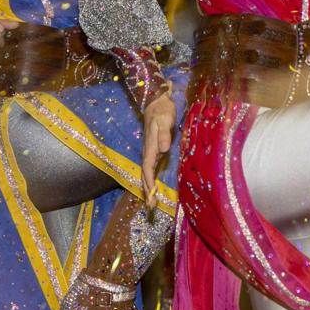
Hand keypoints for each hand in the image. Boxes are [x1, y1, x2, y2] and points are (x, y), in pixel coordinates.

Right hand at [141, 93, 175, 207]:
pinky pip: (150, 168)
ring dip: (148, 187)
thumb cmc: (162, 111)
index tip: (151, 196)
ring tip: (151, 202)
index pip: (147, 169)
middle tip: (151, 207)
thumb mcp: (165, 120)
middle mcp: (148, 152)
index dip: (148, 183)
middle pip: (145, 174)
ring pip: (147, 173)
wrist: (157, 102)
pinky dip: (151, 179)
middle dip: (146, 190)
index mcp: (150, 148)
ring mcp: (150, 152)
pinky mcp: (154, 150)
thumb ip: (163, 134)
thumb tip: (164, 150)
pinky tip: (154, 186)